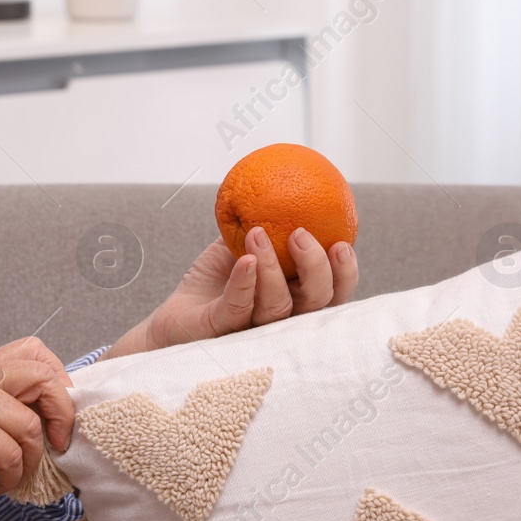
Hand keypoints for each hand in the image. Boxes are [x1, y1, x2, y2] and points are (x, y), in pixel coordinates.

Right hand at [0, 337, 74, 518]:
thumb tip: (38, 418)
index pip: (34, 349)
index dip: (58, 377)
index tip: (57, 412)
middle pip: (44, 378)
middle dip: (61, 415)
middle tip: (56, 445)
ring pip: (29, 426)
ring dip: (31, 460)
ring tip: (14, 475)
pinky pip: (8, 454)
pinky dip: (12, 476)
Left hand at [104, 228, 357, 359]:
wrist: (175, 314)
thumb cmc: (214, 282)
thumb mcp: (238, 247)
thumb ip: (263, 226)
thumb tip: (278, 190)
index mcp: (294, 299)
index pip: (332, 294)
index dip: (345, 274)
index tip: (341, 243)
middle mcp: (281, 320)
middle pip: (316, 304)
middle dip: (317, 268)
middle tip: (300, 234)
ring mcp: (253, 328)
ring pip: (279, 306)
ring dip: (272, 266)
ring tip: (257, 234)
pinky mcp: (222, 330)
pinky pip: (239, 307)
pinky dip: (245, 282)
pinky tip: (244, 259)